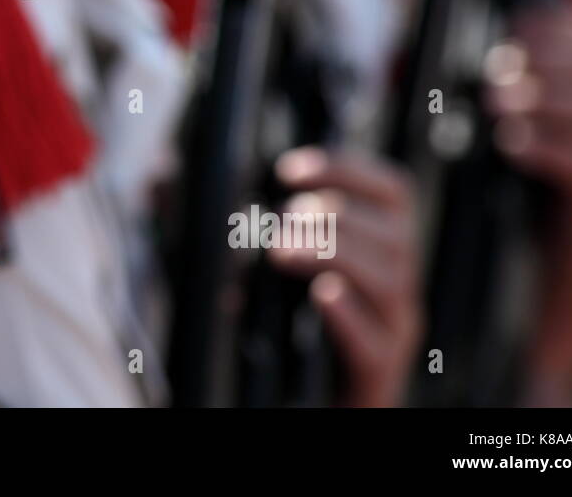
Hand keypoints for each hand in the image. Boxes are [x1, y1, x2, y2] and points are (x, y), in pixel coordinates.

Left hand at [270, 147, 421, 406]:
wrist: (309, 402)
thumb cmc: (292, 327)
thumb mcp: (275, 264)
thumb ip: (245, 223)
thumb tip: (172, 185)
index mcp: (384, 251)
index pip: (394, 192)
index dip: (348, 169)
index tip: (290, 170)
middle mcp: (398, 288)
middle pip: (395, 234)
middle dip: (334, 214)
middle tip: (281, 219)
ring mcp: (394, 333)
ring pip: (391, 281)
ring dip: (335, 254)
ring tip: (282, 251)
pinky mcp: (378, 375)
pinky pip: (374, 344)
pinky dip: (348, 315)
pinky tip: (321, 295)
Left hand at [484, 3, 571, 383]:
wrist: (555, 293)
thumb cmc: (525, 218)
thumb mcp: (514, 154)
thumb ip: (506, 111)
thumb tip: (483, 69)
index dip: (565, 30)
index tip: (519, 23)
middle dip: (553, 57)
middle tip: (503, 63)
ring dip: (547, 98)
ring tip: (501, 103)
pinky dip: (548, 147)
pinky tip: (512, 145)